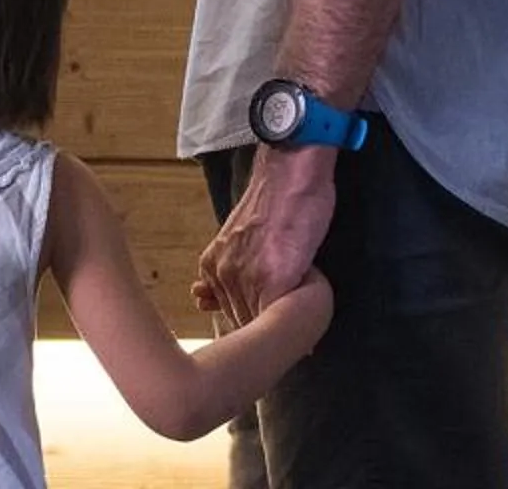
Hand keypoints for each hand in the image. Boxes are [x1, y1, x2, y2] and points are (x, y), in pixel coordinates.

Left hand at [194, 145, 338, 328]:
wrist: (289, 176)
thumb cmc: (274, 205)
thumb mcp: (237, 238)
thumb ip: (223, 269)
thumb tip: (202, 299)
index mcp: (213, 265)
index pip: (226, 314)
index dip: (251, 324)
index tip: (265, 328)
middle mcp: (222, 273)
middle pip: (243, 324)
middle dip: (264, 330)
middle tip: (285, 326)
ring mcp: (246, 277)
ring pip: (261, 325)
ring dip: (280, 330)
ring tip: (297, 321)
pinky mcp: (274, 279)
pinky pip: (283, 318)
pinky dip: (296, 325)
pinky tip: (306, 324)